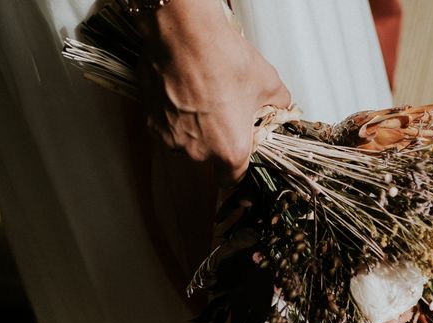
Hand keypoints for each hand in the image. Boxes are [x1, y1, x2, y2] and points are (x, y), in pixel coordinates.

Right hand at [134, 0, 290, 183]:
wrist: (185, 34)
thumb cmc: (222, 58)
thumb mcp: (267, 82)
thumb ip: (277, 103)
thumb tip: (280, 106)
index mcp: (230, 150)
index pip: (233, 178)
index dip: (237, 167)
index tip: (238, 159)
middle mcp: (198, 152)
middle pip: (211, 156)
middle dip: (217, 138)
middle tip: (224, 112)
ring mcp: (172, 139)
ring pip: (188, 142)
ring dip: (194, 128)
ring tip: (204, 99)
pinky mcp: (152, 123)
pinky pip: (168, 127)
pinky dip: (175, 116)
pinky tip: (185, 94)